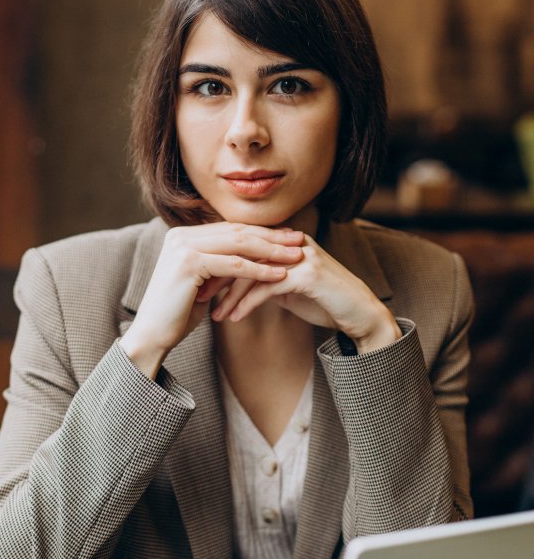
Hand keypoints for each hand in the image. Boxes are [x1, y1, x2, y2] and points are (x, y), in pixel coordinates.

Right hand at [120, 223, 304, 376]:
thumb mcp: (203, 282)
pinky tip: (279, 275)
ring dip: (271, 250)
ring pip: (237, 244)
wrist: (152, 334)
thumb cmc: (178, 313)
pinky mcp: (188, 263)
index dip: (261, 232)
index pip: (230, 229)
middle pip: (236, 231)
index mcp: (183, 235)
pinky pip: (233, 265)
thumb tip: (250, 256)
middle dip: (271, 236)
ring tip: (296, 256)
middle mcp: (181, 235)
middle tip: (299, 240)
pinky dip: (258, 270)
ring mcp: (183, 246)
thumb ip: (220, 264)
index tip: (288, 237)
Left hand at [211, 233, 400, 353]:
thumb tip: (235, 284)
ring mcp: (301, 255)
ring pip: (252, 271)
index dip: (219, 264)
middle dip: (217, 276)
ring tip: (214, 314)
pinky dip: (247, 303)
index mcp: (285, 241)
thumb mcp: (288, 288)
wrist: (360, 314)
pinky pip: (267, 287)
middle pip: (243, 254)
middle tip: (197, 296)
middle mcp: (292, 242)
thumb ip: (264, 279)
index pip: (243, 247)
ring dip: (229, 294)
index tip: (198, 284)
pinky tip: (234, 317)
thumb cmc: (324, 301)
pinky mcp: (307, 274)